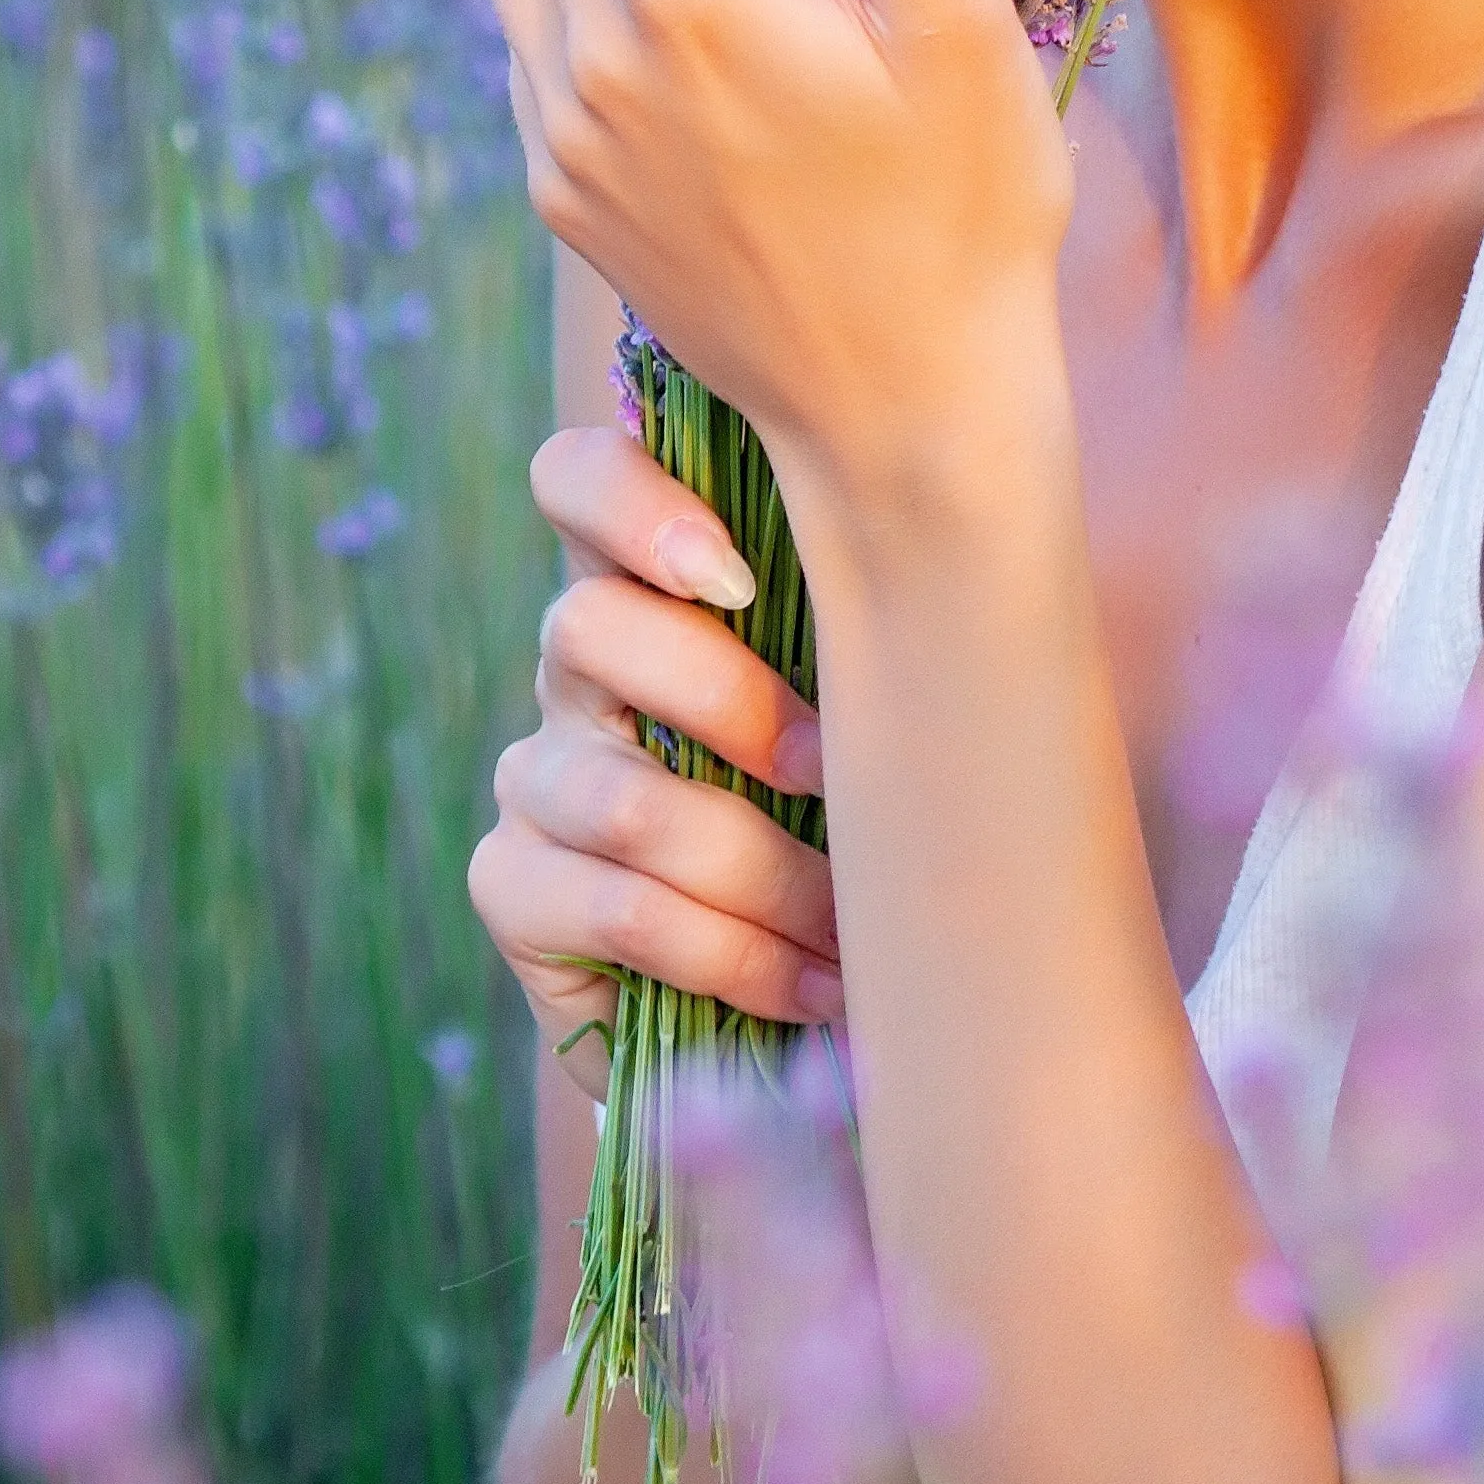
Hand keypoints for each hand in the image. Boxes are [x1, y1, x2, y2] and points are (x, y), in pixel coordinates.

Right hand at [468, 425, 844, 1097]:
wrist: (787, 1000)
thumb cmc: (868, 809)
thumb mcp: (874, 704)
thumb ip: (880, 619)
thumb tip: (974, 559)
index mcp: (656, 584)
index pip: (577, 483)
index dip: (628, 502)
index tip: (733, 574)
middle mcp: (576, 665)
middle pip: (588, 627)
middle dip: (734, 705)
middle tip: (831, 771)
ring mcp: (534, 774)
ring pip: (626, 798)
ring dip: (768, 873)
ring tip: (857, 923)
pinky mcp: (510, 884)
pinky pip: (622, 909)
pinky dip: (739, 955)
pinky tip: (817, 987)